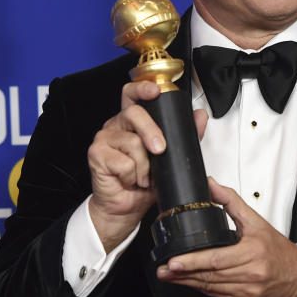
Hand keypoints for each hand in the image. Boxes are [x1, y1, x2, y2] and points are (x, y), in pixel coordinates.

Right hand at [87, 80, 207, 252]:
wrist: (126, 208)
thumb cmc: (144, 183)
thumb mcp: (170, 158)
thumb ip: (185, 135)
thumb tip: (200, 116)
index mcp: (132, 121)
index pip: (133, 94)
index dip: (142, 88)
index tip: (155, 90)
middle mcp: (117, 125)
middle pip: (133, 113)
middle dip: (151, 131)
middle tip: (160, 149)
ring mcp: (105, 138)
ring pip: (131, 142)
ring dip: (144, 165)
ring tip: (143, 176)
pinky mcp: (96, 155)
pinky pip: (122, 162)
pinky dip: (132, 175)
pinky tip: (130, 180)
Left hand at [156, 178, 296, 296]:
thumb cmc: (277, 249)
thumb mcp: (256, 220)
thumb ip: (231, 201)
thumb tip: (211, 185)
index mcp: (252, 252)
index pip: (216, 259)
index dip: (192, 261)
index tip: (174, 260)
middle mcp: (250, 274)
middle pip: (209, 275)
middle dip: (182, 273)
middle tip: (164, 269)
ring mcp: (246, 291)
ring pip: (210, 288)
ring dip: (188, 282)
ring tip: (170, 275)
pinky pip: (217, 296)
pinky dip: (202, 289)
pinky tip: (191, 282)